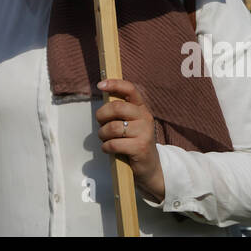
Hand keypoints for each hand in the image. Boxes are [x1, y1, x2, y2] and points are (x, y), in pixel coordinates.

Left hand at [96, 78, 165, 202]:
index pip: (130, 89)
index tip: (100, 85)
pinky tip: (108, 149)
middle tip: (100, 122)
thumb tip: (102, 98)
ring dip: (103, 134)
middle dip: (102, 115)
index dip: (114, 84)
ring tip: (105, 138)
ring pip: (113, 127)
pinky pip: (114, 143)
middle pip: (117, 107)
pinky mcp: (140, 147)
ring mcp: (144, 132)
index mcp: (141, 108)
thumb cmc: (135, 142)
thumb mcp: (131, 123)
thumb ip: (120, 111)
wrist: (151, 167)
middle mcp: (145, 117)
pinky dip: (106, 147)